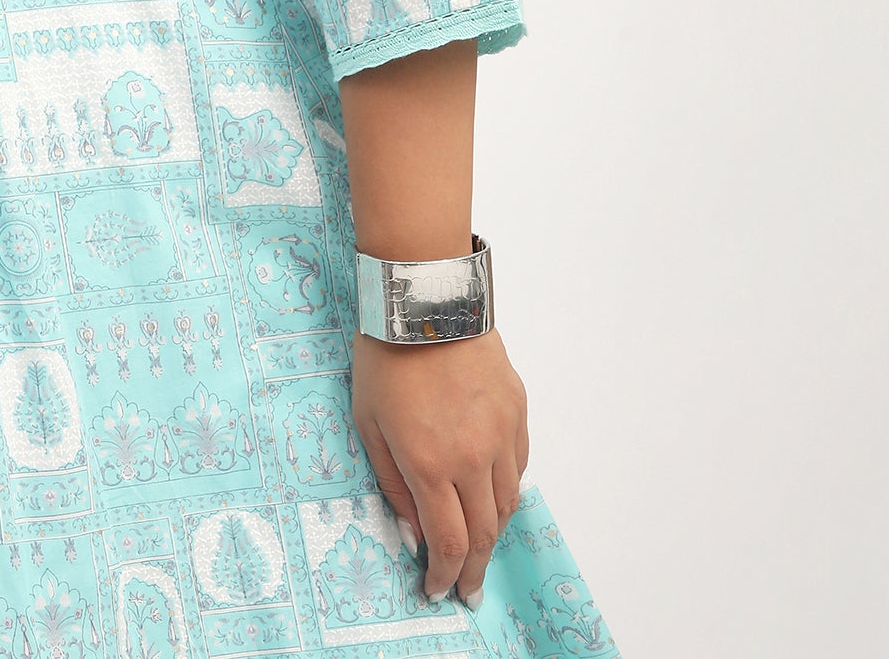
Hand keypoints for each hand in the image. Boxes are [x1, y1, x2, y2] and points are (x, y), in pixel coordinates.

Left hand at [350, 324, 529, 609]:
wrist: (424, 298)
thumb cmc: (386, 356)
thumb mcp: (368, 423)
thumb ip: (393, 484)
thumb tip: (413, 532)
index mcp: (431, 463)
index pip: (450, 543)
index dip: (445, 576)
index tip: (438, 591)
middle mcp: (473, 456)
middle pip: (486, 533)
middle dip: (474, 569)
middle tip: (467, 589)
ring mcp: (501, 433)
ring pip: (508, 503)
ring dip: (494, 532)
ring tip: (479, 546)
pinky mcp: (517, 409)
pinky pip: (519, 465)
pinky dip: (507, 489)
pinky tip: (492, 494)